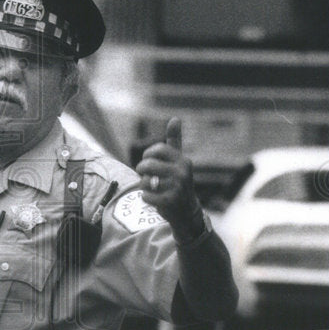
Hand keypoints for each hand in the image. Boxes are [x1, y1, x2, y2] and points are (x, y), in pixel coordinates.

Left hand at [136, 117, 202, 236]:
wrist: (186, 211)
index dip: (148, 155)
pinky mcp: (169, 202)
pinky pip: (145, 196)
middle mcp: (182, 173)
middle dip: (142, 171)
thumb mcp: (178, 160)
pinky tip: (155, 199)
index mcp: (183, 161)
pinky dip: (146, 198)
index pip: (157, 149)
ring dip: (144, 186)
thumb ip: (174, 140)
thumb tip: (175, 118)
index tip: (149, 160)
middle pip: (147, 165)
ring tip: (153, 188)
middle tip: (147, 176)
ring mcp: (177, 188)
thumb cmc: (178, 181)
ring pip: (144, 181)